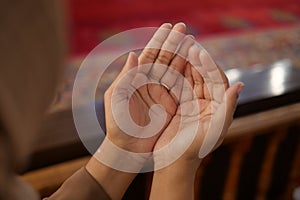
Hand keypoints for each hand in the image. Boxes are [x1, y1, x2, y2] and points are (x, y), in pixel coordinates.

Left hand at [103, 22, 191, 153]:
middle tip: (184, 28)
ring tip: (192, 41)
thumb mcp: (116, 98)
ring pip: (174, 70)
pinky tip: (196, 64)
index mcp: (135, 78)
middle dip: (173, 43)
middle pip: (164, 59)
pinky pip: (181, 87)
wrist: (127, 148)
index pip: (149, 55)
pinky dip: (188, 76)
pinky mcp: (171, 105)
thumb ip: (125, 77)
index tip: (168, 27)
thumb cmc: (117, 124)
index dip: (158, 40)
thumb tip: (132, 54)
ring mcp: (162, 93)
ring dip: (183, 56)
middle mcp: (149, 83)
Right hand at [149, 44, 243, 199]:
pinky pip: (178, 87)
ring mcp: (193, 105)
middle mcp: (208, 105)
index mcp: (219, 109)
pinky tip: (169, 64)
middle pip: (204, 77)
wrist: (173, 163)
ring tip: (179, 48)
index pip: (217, 81)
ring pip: (190, 79)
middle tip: (188, 43)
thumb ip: (227, 108)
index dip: (209, 66)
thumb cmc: (194, 151)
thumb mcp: (213, 131)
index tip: (199, 52)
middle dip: (197, 60)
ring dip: (186, 64)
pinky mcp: (180, 107)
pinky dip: (174, 75)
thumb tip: (240, 85)